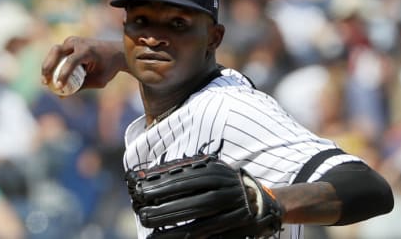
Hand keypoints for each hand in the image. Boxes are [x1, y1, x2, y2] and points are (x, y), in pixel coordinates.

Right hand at [41, 36, 126, 89]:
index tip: (59, 87)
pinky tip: (49, 76)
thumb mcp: (98, 80)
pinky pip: (57, 53)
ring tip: (45, 81)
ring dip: (47, 65)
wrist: (117, 52)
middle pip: (57, 52)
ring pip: (54, 51)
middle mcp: (78, 42)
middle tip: (45, 82)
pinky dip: (52, 63)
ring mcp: (73, 41)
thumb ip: (81, 87)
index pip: (71, 61)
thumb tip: (61, 95)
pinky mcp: (69, 42)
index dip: (63, 75)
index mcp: (87, 50)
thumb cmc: (109, 68)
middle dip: (48, 67)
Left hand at [125, 154, 282, 238]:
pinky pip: (207, 237)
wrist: (260, 201)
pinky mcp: (233, 230)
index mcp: (217, 173)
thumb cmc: (226, 182)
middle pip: (191, 203)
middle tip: (141, 214)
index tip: (139, 192)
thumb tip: (152, 175)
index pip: (185, 180)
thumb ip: (186, 170)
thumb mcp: (210, 169)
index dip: (161, 187)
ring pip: (198, 224)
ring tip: (149, 232)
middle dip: (163, 210)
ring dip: (172, 230)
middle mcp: (226, 191)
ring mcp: (231, 213)